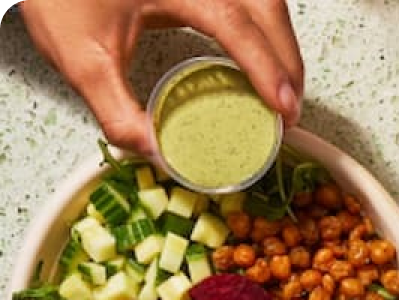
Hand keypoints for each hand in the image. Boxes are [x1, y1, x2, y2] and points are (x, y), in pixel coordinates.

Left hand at [20, 0, 302, 154]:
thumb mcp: (81, 58)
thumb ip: (117, 111)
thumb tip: (159, 155)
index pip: (237, 24)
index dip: (267, 68)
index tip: (284, 109)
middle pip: (266, 7)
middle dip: (288, 63)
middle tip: (289, 113)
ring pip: (265, 0)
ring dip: (281, 47)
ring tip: (282, 93)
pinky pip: (249, 0)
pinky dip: (265, 31)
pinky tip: (260, 60)